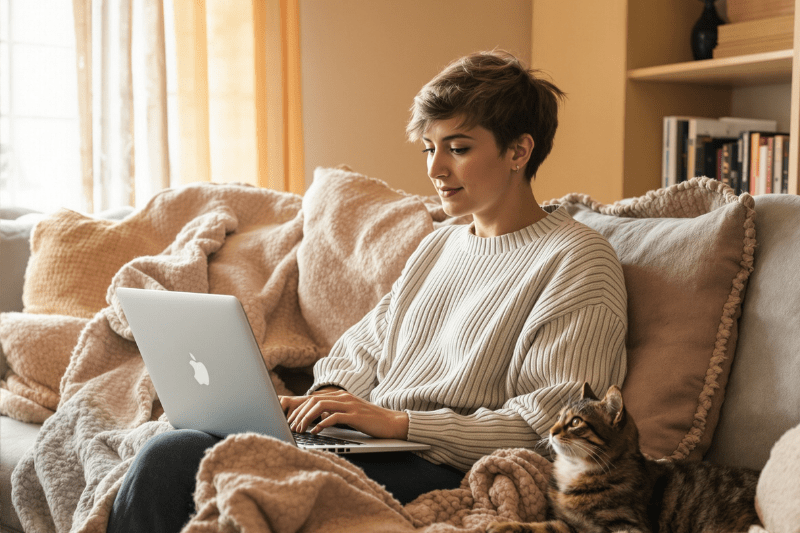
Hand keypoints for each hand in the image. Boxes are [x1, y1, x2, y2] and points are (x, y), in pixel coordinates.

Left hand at [279, 389, 408, 439]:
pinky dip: (322, 423)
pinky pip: (334, 417)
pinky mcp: (355, 415)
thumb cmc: (370, 420)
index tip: (290, 421)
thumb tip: (317, 417)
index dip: (299, 409)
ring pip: (320, 406)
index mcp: (341, 396)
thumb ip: (335, 412)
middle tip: (291, 427)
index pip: (313, 398)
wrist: (392, 422)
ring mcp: (350, 405)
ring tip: (300, 429)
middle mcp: (343, 397)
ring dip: (307, 418)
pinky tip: (316, 432)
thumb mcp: (349, 413)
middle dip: (299, 413)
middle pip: (313, 400)